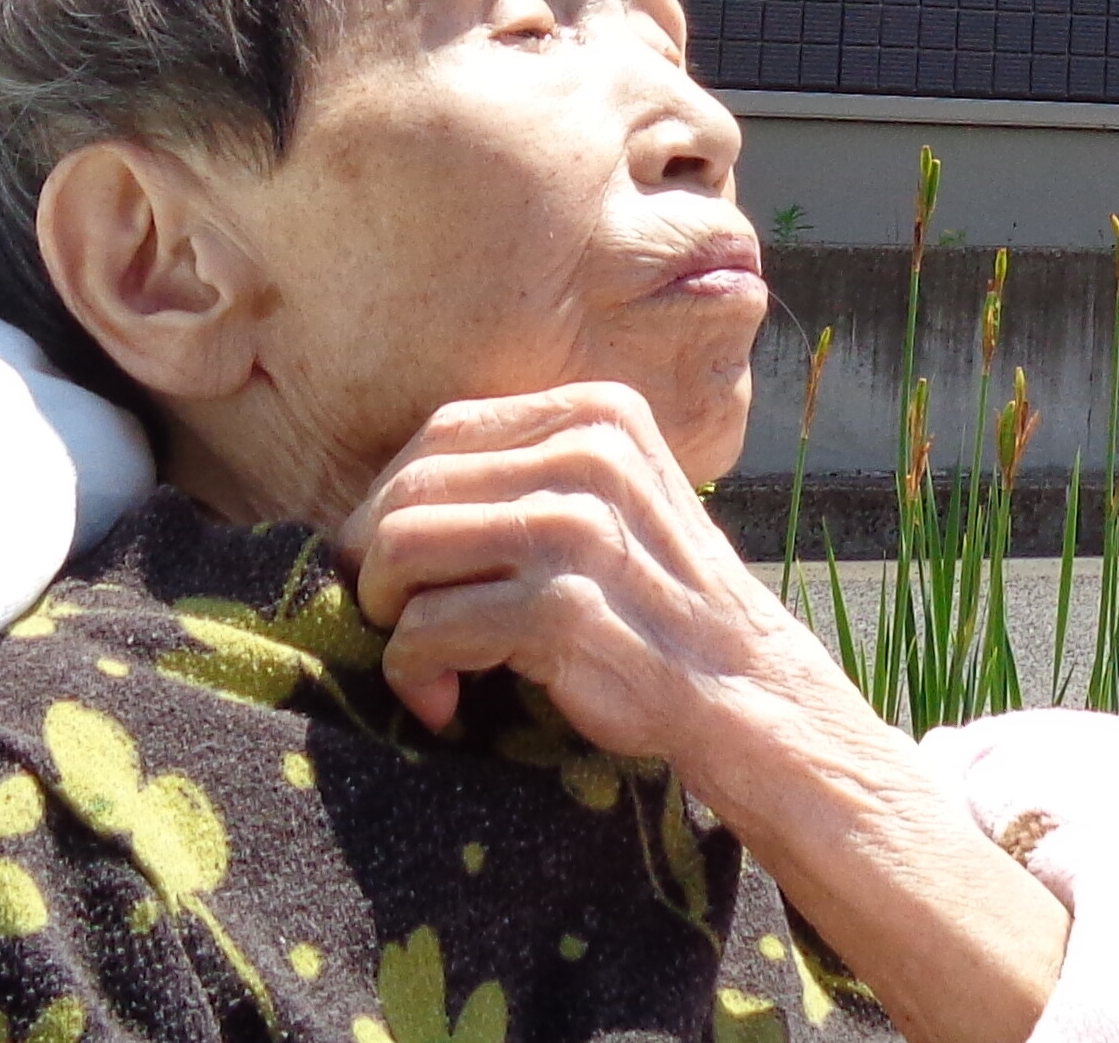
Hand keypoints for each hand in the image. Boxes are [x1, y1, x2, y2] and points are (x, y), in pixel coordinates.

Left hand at [343, 388, 1066, 1042]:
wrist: (742, 690)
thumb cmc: (654, 603)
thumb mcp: (609, 500)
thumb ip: (526, 474)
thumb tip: (379, 498)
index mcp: (597, 414)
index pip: (439, 433)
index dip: (394, 505)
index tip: (401, 572)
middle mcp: (586, 454)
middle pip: (406, 491)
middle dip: (375, 568)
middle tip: (397, 624)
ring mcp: (576, 529)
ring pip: (398, 552)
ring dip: (386, 619)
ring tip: (423, 661)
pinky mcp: (560, 608)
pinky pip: (423, 630)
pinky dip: (411, 675)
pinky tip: (444, 704)